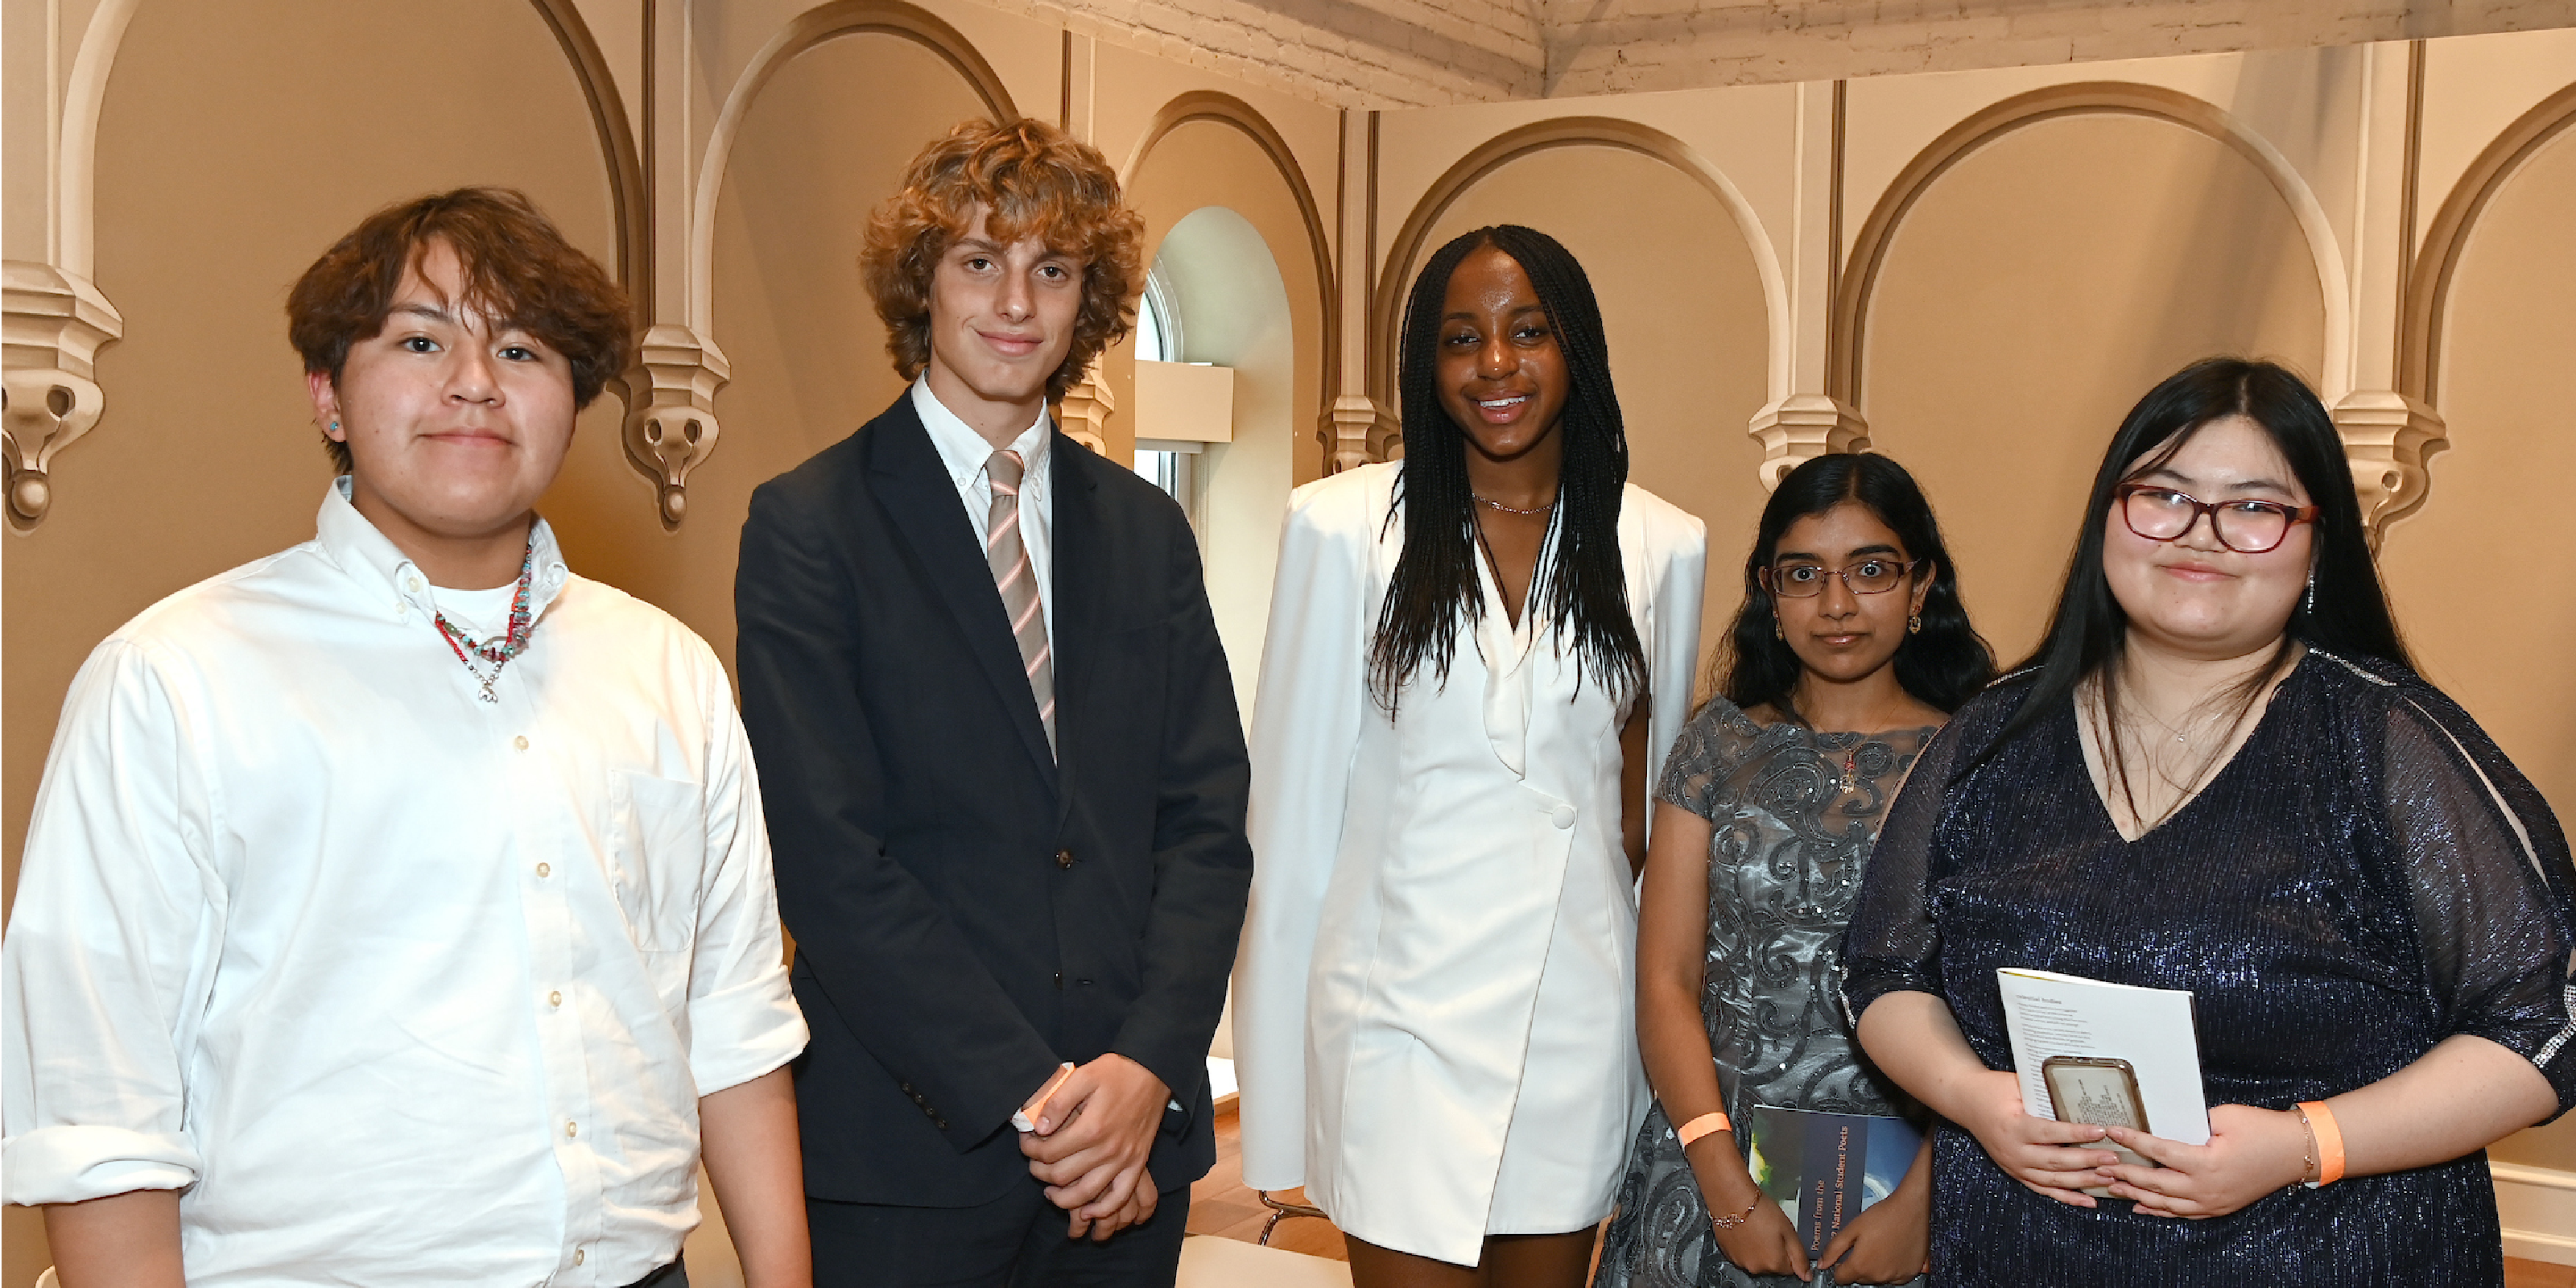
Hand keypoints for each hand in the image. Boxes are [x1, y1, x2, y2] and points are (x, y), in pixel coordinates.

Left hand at [1017, 1054, 1168, 1229]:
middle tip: (1033, 1163)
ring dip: (1063, 1198)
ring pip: (1087, 1194)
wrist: (1153, 1072)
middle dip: (1040, 1172)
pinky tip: (1087, 1211)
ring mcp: (1124, 1159)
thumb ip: (1059, 1102)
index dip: (1030, 1149)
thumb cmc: (1116, 1072)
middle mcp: (1107, 1149)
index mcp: (1091, 1128)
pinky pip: (1120, 1196)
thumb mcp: (1083, 1076)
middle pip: (1062, 1175)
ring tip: (1049, 1191)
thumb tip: (1040, 1128)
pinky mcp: (1137, 1163)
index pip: (1049, 1152)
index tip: (1025, 1142)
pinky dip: (1103, 1210)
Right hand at [1701, 1180, 1809, 1280]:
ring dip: (1759, 1249)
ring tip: (1756, 1228)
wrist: (1730, 1197)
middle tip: (1771, 1230)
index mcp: (1774, 1263)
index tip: (1784, 1238)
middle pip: (1772, 1265)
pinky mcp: (1727, 1253)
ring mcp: (1740, 1261)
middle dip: (1774, 1251)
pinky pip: (1741, 1255)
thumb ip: (1799, 1255)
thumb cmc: (1759, 1209)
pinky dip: (1745, 1246)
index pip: (1790, 1269)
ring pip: (1756, 1260)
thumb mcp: (1788, 1230)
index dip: (1789, 1252)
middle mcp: (1756, 1267)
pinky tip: (1745, 1230)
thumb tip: (1806, 1275)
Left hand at [1818, 1168, 1928, 1284]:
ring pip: (1877, 1278)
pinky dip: (1891, 1269)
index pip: (1841, 1278)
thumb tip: (1822, 1263)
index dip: (1839, 1266)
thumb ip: (1834, 1248)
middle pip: (1859, 1278)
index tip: (1844, 1257)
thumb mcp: (1853, 1228)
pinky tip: (1892, 1252)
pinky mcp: (1910, 1273)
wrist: (1912, 1209)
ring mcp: (1896, 1277)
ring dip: (1875, 1268)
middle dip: (1858, 1265)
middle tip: (1865, 1245)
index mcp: (1861, 1265)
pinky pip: (1895, 1278)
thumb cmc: (1885, 1215)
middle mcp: (1878, 1275)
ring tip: (1880, 1246)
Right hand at [1952, 1069, 2122, 1207]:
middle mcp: (2014, 1151)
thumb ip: (2043, 1093)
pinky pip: (2044, 1189)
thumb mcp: (2016, 1084)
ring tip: (2109, 1178)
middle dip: (2088, 1161)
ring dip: (2083, 1181)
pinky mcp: (2016, 1173)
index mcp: (2013, 1127)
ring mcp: (2015, 1166)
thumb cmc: (1992, 1089)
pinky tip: (2088, 1201)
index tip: (2101, 1131)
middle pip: (2056, 1161)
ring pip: (2053, 1180)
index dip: (2076, 1133)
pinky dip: (2067, 1197)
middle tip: (2113, 1159)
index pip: (2050, 1133)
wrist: (1966, 1101)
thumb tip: (2077, 1094)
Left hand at [2101, 1104, 2308, 1218]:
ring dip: (2137, 1195)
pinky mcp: (2220, 1207)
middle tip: (2099, 1165)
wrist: (2298, 1151)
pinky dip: (2160, 1210)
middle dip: (2125, 1174)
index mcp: (2206, 1163)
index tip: (2112, 1131)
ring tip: (2112, 1186)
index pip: (2159, 1152)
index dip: (2133, 1140)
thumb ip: (2192, 1122)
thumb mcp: (2224, 1116)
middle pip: (2155, 1184)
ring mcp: (2213, 1202)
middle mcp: (2206, 1189)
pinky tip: (2142, 1207)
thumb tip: (2165, 1124)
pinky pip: (2183, 1213)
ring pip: (2166, 1204)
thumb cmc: (2264, 1129)